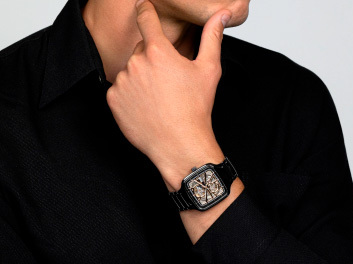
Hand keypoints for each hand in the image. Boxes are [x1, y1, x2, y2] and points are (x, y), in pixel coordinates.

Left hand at [106, 0, 231, 190]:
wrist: (179, 144)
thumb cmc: (195, 110)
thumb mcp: (208, 70)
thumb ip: (212, 37)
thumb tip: (222, 15)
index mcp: (158, 51)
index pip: (146, 17)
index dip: (144, 8)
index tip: (141, 4)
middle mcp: (136, 63)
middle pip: (140, 50)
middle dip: (152, 59)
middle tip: (167, 81)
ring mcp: (122, 83)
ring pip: (129, 71)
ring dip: (140, 78)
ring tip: (157, 98)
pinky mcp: (113, 101)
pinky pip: (119, 90)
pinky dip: (129, 95)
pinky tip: (146, 107)